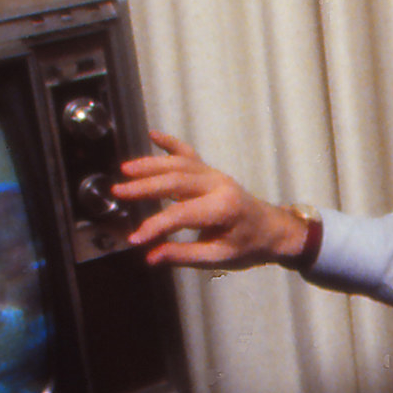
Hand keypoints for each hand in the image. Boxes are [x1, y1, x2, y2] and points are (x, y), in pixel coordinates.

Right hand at [113, 133, 314, 269]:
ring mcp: (215, 174)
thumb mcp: (219, 257)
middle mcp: (218, 184)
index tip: (134, 238)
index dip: (155, 226)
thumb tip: (150, 256)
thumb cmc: (248, 246)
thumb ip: (184, 254)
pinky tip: (152, 135)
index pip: (180, 215)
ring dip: (151, 164)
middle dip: (145, 186)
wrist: (274, 230)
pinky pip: (190, 153)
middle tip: (118, 191)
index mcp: (222, 208)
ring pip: (179, 164)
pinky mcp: (212, 172)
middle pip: (175, 180)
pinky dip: (171, 143)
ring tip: (126, 169)